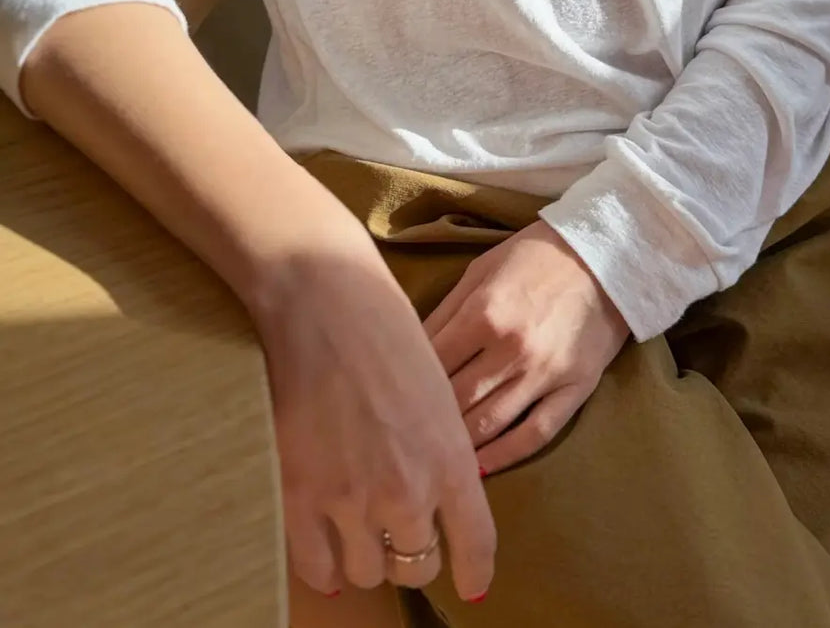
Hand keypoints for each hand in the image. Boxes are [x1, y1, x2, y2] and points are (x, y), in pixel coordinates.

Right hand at [252, 220, 495, 602]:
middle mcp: (408, 490)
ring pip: (369, 570)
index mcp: (451, 458)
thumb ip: (440, 445)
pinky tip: (327, 558)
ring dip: (369, 556)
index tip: (472, 581)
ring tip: (362, 534)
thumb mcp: (436, 388)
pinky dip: (325, 566)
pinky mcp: (301, 495)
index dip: (474, 570)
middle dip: (416, 554)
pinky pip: (317, 565)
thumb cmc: (385, 327)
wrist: (324, 300)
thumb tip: (434, 487)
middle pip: (419, 564)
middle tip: (404, 538)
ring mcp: (352, 499)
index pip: (475, 544)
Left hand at [424, 220, 629, 473]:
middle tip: (405, 432)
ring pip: (489, 425)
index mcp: (484, 314)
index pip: (432, 364)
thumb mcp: (481, 270)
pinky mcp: (575, 389)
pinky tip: (481, 468)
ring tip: (434, 455)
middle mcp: (512, 350)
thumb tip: (409, 349)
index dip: (407, 383)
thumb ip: (445, 312)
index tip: (392, 397)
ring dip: (459, 443)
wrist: (607, 255)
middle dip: (427, 416)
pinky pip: (535, 434)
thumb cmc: (535, 256)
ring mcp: (545, 374)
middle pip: (455, 400)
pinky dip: (504, 456)